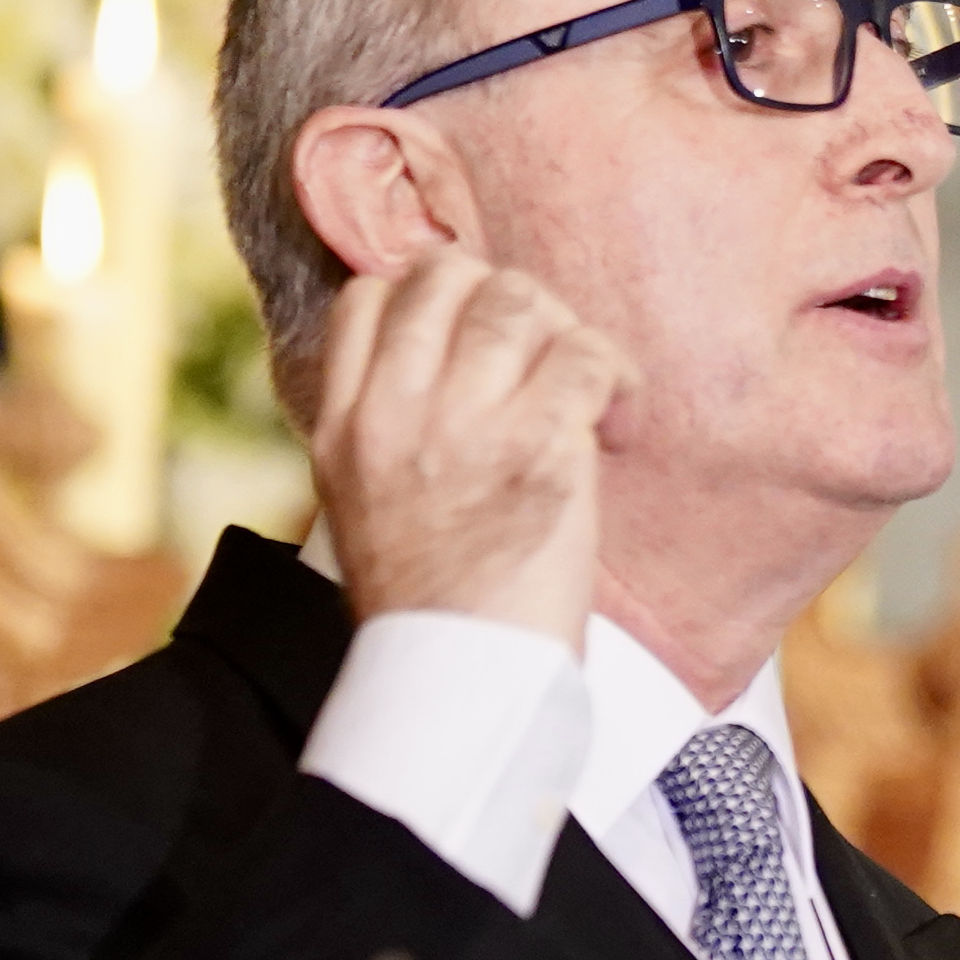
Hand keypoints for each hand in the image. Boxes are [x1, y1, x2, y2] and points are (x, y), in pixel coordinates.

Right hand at [310, 239, 627, 634]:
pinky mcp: (540, 449)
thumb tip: (450, 352)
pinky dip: (616, 379)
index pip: (369, 296)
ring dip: (566, 334)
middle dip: (509, 300)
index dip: (431, 294)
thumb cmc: (433, 603)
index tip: (475, 333)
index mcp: (341, 425)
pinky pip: (586, 358)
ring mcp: (464, 426)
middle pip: (447, 278)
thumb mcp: (364, 502)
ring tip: (587, 393)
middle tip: (544, 354)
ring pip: (519, 302)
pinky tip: (618, 424)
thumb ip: (389, 423)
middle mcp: (393, 414)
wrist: (466, 681)